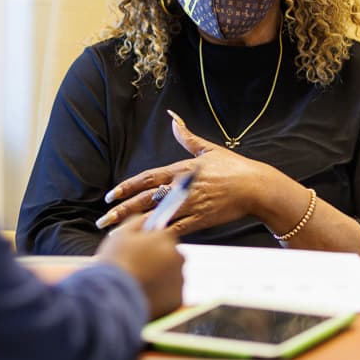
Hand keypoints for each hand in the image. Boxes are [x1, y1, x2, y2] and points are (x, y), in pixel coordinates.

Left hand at [96, 111, 273, 234]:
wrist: (256, 187)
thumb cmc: (233, 168)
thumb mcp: (207, 148)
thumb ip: (186, 136)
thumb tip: (173, 117)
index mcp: (180, 169)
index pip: (146, 178)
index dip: (126, 187)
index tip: (110, 195)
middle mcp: (182, 187)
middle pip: (145, 199)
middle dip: (122, 209)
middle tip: (103, 219)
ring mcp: (190, 204)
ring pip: (157, 216)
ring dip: (135, 225)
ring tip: (116, 233)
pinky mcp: (201, 219)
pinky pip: (176, 228)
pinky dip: (160, 235)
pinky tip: (145, 242)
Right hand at [96, 215, 183, 318]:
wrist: (114, 295)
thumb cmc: (116, 262)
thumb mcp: (122, 234)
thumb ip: (137, 221)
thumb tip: (147, 217)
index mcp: (165, 238)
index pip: (164, 236)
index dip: (151, 243)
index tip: (141, 250)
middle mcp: (177, 257)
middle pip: (169, 255)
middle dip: (157, 260)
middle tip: (138, 267)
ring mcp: (179, 279)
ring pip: (170, 275)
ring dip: (159, 277)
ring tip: (139, 281)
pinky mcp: (177, 299)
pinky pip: (170, 293)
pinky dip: (161, 293)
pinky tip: (145, 292)